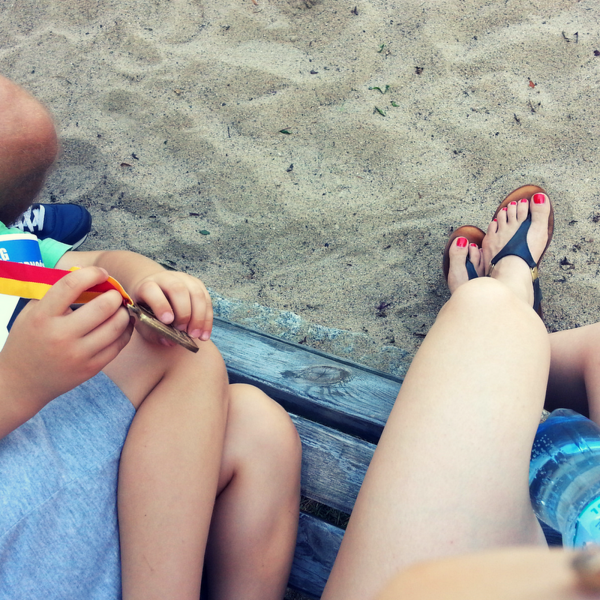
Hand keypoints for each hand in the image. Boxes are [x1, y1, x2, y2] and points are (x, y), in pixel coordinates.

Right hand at [0, 266, 132, 411]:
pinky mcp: (91, 368)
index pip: (72, 285)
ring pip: (117, 326)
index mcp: (42, 317)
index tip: (101, 273)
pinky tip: (122, 324)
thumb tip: (86, 274)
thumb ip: (56, 292)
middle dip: (115, 295)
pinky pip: (119, 344)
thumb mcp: (32, 312)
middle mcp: (61, 336)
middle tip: (114, 294)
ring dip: (124, 312)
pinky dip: (125, 331)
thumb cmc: (28, 341)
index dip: (92, 274)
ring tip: (120, 308)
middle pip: (103, 306)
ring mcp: (78, 354)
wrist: (21, 382)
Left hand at [130, 270, 212, 345]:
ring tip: (196, 335)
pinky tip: (204, 334)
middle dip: (184, 312)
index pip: (152, 290)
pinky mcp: (197, 284)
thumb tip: (170, 341)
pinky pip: (207, 300)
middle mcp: (166, 278)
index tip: (167, 321)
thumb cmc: (146, 308)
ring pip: (197, 293)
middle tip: (184, 332)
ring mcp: (184, 279)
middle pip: (178, 290)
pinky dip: (207, 319)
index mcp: (147, 285)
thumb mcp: (142, 321)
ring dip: (199, 317)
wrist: (155, 288)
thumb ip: (152, 332)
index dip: (160, 305)